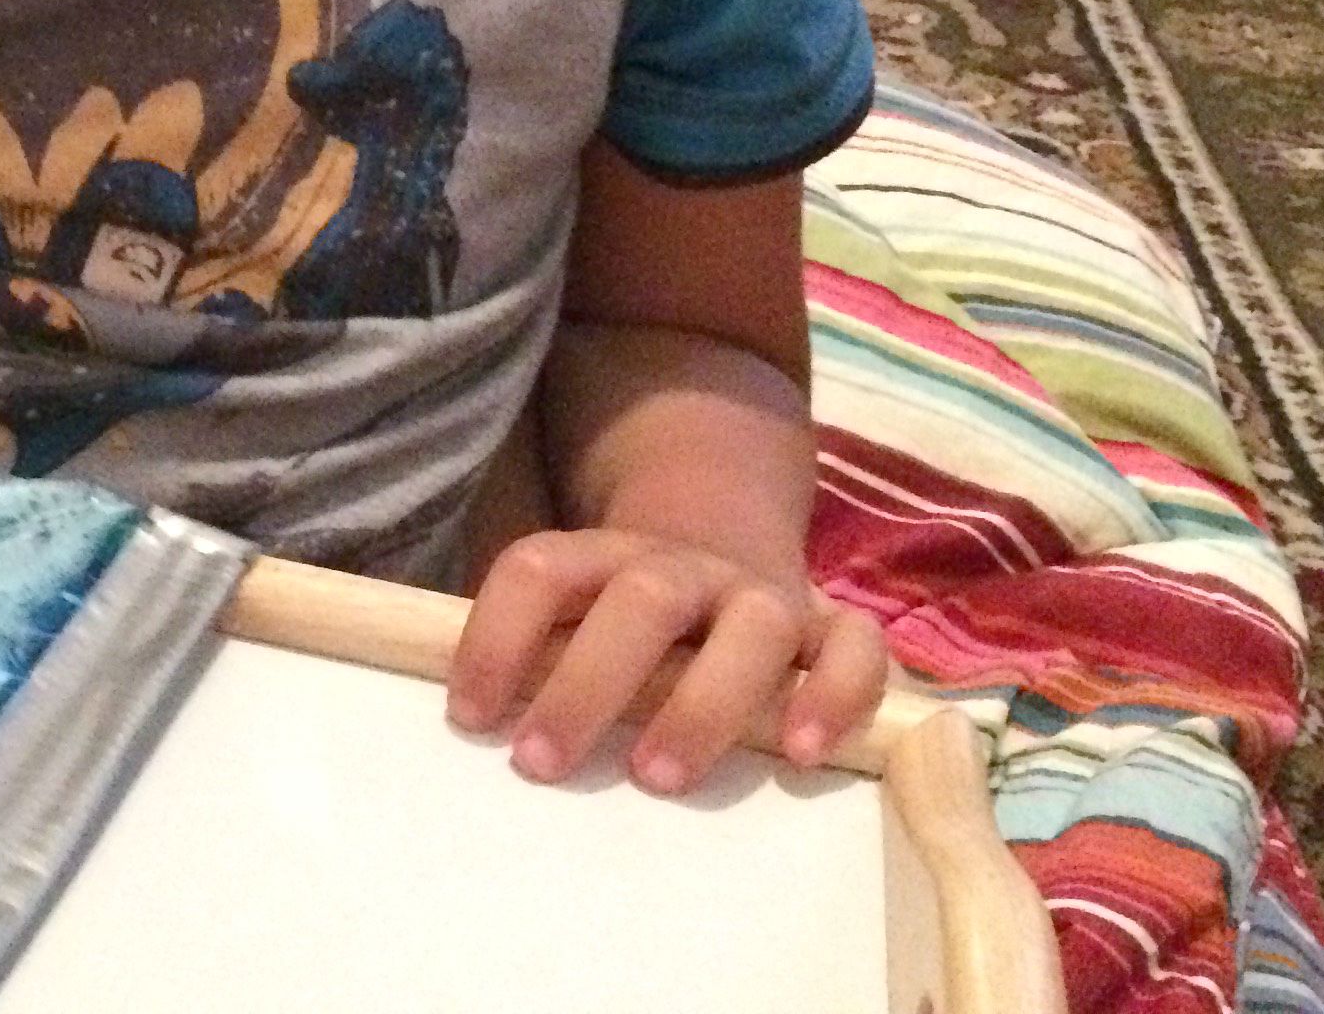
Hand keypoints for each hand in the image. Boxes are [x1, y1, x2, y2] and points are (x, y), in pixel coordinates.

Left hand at [446, 527, 889, 793]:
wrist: (725, 544)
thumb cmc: (624, 617)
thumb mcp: (573, 613)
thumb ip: (532, 651)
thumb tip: (470, 721)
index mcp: (604, 556)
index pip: (539, 570)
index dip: (495, 636)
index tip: (469, 718)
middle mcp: (685, 567)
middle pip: (641, 600)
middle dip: (588, 683)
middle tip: (541, 763)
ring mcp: (762, 595)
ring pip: (751, 626)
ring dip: (703, 702)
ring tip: (658, 778)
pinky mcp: (832, 627)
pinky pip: (854, 647)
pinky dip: (834, 694)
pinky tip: (803, 754)